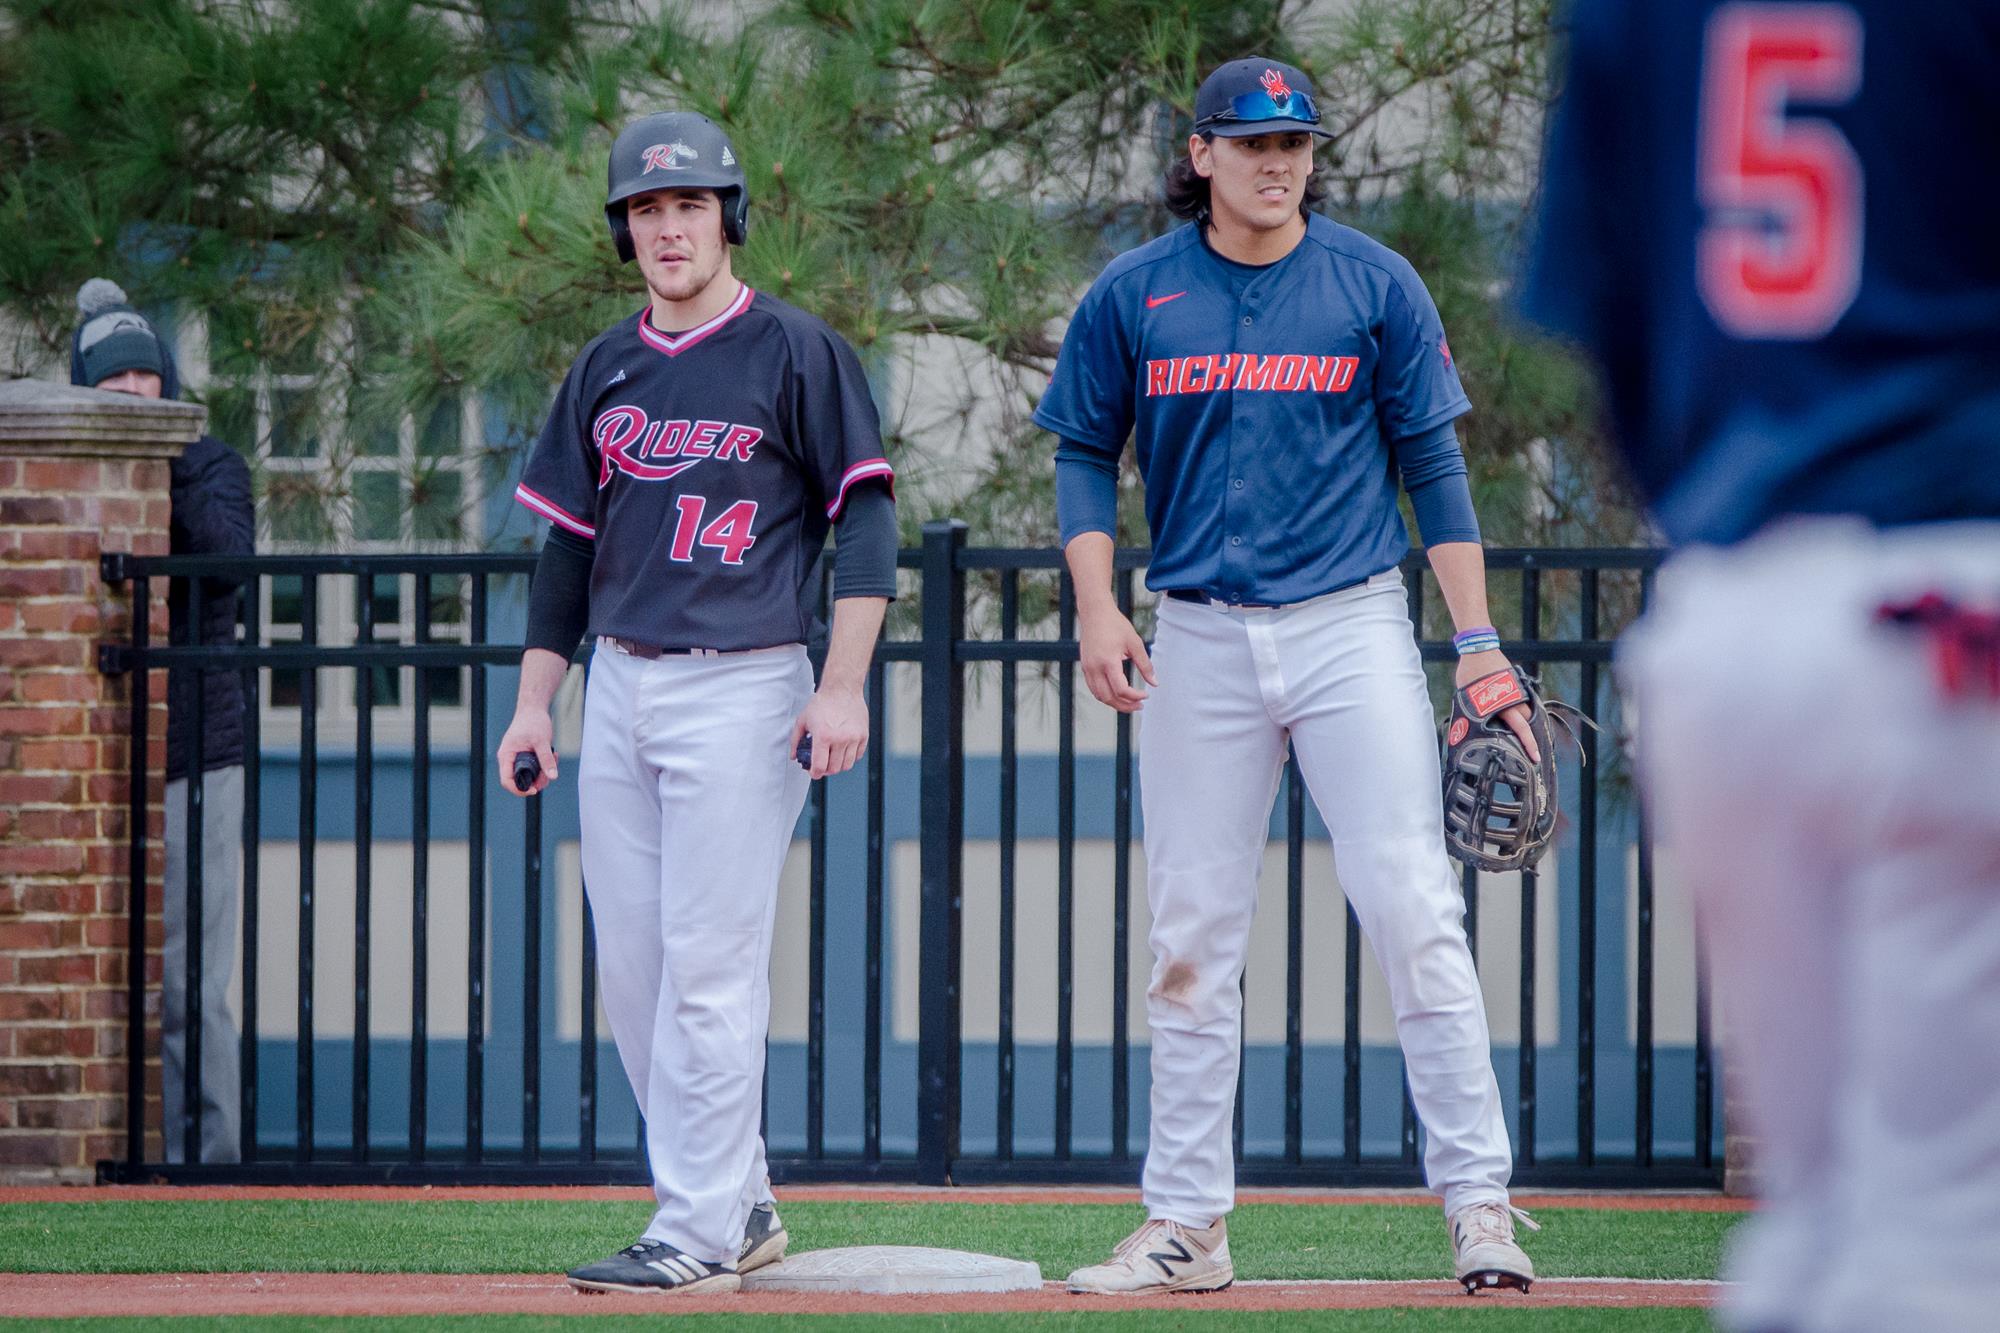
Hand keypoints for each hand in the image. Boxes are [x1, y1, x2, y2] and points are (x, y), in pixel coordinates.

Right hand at [497, 708, 556, 794]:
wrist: (534, 708)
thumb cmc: (533, 721)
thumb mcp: (541, 741)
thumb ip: (546, 759)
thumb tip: (552, 776)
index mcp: (506, 756)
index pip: (507, 781)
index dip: (519, 789)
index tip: (534, 790)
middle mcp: (510, 759)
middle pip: (520, 780)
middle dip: (537, 780)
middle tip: (550, 772)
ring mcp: (518, 758)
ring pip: (530, 776)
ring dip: (544, 772)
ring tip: (554, 757)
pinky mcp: (527, 756)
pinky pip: (535, 768)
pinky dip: (545, 765)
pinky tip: (554, 754)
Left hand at [790, 684, 867, 779]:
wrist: (842, 688)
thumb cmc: (822, 702)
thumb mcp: (803, 720)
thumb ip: (796, 740)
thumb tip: (795, 756)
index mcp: (823, 736)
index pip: (820, 767)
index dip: (815, 773)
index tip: (814, 772)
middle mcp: (840, 739)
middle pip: (834, 768)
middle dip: (826, 770)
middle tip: (822, 764)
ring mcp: (853, 738)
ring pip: (847, 765)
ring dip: (838, 765)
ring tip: (833, 757)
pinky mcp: (863, 735)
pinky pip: (858, 756)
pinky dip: (850, 757)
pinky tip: (843, 749)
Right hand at [1078, 605, 1156, 712]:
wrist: (1095, 613)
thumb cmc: (1115, 625)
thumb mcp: (1135, 643)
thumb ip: (1145, 665)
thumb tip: (1155, 683)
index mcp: (1108, 662)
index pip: (1121, 689)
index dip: (1135, 696)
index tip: (1146, 694)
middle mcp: (1095, 668)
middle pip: (1108, 698)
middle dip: (1125, 705)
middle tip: (1139, 705)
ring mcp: (1087, 668)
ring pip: (1099, 696)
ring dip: (1114, 703)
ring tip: (1130, 702)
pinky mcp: (1085, 667)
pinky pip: (1094, 688)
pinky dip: (1106, 694)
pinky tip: (1117, 693)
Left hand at [1455, 649, 1539, 763]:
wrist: (1479, 649)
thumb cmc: (1470, 673)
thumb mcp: (1468, 697)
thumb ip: (1476, 712)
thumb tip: (1472, 729)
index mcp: (1503, 702)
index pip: (1521, 727)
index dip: (1528, 744)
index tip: (1535, 757)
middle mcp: (1515, 697)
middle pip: (1527, 722)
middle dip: (1529, 737)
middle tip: (1531, 754)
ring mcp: (1518, 689)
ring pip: (1526, 711)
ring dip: (1524, 723)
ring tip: (1522, 737)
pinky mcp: (1517, 683)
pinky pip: (1522, 701)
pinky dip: (1520, 710)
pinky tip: (1515, 717)